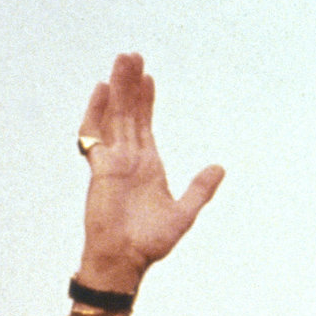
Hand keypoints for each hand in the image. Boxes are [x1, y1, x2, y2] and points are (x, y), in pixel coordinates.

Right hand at [75, 54, 223, 292]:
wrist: (125, 259)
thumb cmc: (151, 242)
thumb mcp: (185, 212)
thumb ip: (200, 189)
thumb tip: (219, 167)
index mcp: (148, 165)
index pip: (146, 125)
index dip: (147, 101)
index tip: (149, 78)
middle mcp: (129, 158)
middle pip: (129, 113)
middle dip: (132, 85)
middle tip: (133, 55)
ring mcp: (113, 161)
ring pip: (115, 116)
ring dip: (119, 89)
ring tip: (122, 62)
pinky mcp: (100, 169)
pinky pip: (95, 135)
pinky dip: (97, 112)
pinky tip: (103, 90)